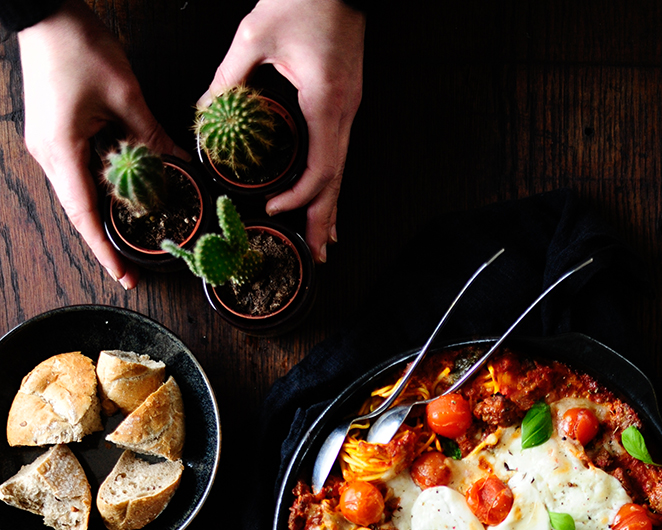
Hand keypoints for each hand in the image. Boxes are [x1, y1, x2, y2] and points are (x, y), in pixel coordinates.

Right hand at [17, 0, 181, 288]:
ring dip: (108, 211)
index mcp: (61, 151)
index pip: (85, 216)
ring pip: (81, 192)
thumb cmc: (77, 46)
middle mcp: (49, 156)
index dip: (105, 251)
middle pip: (82, 210)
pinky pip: (79, 171)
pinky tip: (126, 193)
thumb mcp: (125, 95)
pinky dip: (102, 186)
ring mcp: (48, 146)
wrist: (44, 12)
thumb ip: (152, 137)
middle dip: (110, 238)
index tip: (124, 277)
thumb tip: (181, 167)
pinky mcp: (54, 135)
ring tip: (137, 230)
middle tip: (139, 262)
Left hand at [200, 0, 365, 262]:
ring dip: (331, 205)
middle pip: (337, 180)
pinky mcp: (345, 102)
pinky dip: (332, 181)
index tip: (275, 209)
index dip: (301, 196)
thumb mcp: (254, 35)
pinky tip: (326, 197)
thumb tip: (204, 113)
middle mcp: (343, 111)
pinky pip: (340, 152)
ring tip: (323, 239)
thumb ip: (228, 77)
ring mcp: (348, 108)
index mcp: (324, 101)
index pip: (321, 167)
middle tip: (316, 254)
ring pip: (342, 170)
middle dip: (324, 218)